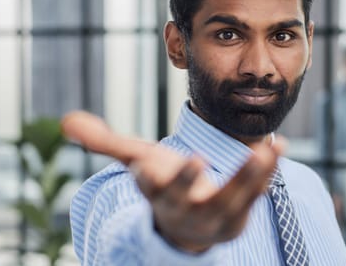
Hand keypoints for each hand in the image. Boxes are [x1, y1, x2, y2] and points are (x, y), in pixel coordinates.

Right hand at [61, 111, 283, 252]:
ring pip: (229, 198)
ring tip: (264, 152)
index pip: (147, 186)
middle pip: (182, 196)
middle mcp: (183, 206)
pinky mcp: (239, 213)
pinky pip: (255, 194)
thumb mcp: (137, 162)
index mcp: (157, 192)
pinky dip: (267, 173)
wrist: (189, 226)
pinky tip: (279, 148)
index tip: (144, 167)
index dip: (147, 176)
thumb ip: (105, 142)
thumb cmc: (163, 186)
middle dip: (185, 181)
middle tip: (195, 161)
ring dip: (246, 177)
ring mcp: (213, 213)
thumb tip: (66, 120)